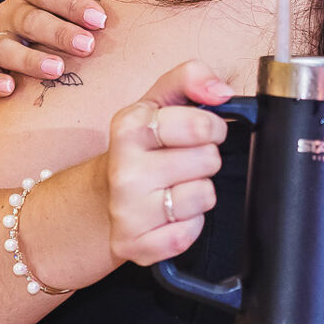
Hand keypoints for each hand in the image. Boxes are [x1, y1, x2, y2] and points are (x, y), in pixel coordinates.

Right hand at [0, 0, 116, 96]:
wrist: (62, 28)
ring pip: (4, 48)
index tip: (100, 19)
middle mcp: (10, 8)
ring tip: (57, 69)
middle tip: (88, 46)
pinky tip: (10, 89)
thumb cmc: (76, 0)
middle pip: (28, 19)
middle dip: (59, 33)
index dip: (71, 3)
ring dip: (29, 60)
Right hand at [105, 61, 232, 266]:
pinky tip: (170, 214)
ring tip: (175, 186)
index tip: (202, 132)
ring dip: (199, 192)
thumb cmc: (143, 146)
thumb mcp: (161, 100)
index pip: (202, 125)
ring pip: (204, 197)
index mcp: (130, 126)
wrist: (103, 195)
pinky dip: (189, 225)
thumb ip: (192, 78)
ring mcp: (126, 210)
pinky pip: (189, 234)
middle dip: (205, 160)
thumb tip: (220, 91)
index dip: (213, 128)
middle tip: (183, 162)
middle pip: (209, 161)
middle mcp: (123, 169)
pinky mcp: (134, 245)